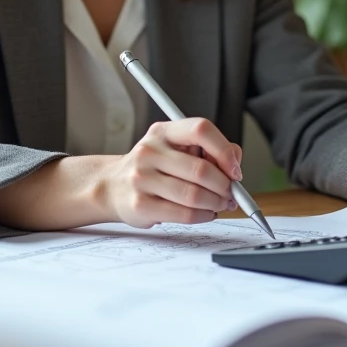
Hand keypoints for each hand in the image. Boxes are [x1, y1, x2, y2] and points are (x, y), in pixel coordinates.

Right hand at [104, 118, 242, 227]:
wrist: (112, 186)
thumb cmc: (154, 166)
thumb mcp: (176, 147)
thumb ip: (208, 149)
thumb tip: (235, 160)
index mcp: (163, 131)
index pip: (201, 129)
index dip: (224, 150)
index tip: (235, 169)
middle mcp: (150, 151)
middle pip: (201, 169)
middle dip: (225, 186)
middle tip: (232, 194)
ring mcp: (142, 178)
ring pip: (194, 195)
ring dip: (216, 203)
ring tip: (221, 204)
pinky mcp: (141, 204)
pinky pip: (184, 214)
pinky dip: (204, 216)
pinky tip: (207, 213)